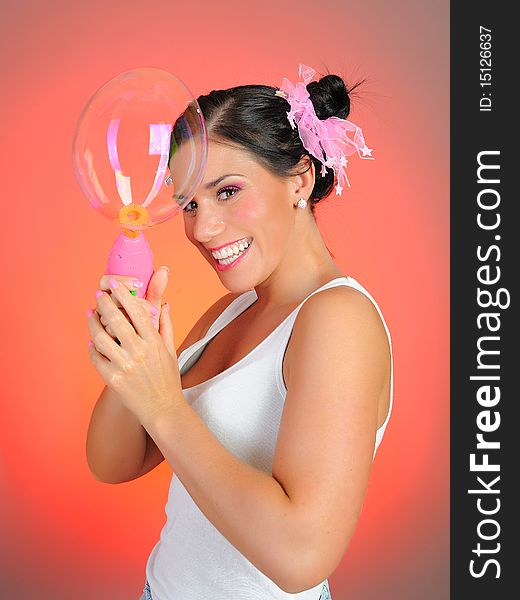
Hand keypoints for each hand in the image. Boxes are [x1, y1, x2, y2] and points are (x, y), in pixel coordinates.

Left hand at [86, 273, 180, 424]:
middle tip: (98, 295)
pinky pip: (96, 358)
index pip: (136, 311)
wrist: (162, 409)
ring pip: (101, 337)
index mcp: (154, 342)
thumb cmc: (168, 379)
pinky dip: (91, 347)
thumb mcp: (171, 350)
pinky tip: (91, 340)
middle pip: (116, 319)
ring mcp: (124, 365)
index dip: (123, 296)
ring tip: (89, 314)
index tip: (114, 286)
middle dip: (104, 303)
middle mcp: (139, 351)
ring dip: (92, 323)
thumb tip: (164, 304)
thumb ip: (165, 325)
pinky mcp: (112, 379)